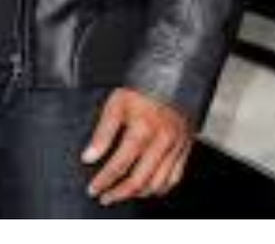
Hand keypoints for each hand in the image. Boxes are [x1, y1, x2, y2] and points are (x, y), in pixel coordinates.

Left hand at [81, 87, 193, 205]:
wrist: (170, 77)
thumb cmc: (142, 89)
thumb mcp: (116, 103)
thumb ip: (102, 132)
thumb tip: (89, 156)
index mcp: (142, 129)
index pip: (119, 165)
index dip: (104, 180)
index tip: (94, 188)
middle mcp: (161, 141)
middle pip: (139, 180)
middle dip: (119, 193)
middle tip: (105, 197)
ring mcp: (175, 147)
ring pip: (158, 184)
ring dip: (138, 194)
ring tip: (123, 194)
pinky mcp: (185, 148)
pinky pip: (174, 178)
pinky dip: (160, 188)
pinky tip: (148, 188)